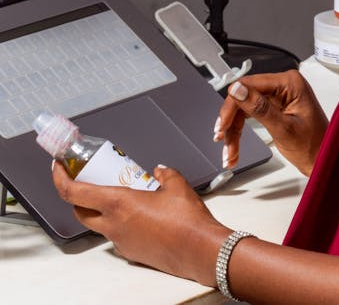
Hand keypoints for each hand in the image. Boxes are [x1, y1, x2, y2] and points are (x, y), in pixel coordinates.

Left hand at [51, 162, 228, 286]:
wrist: (198, 250)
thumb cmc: (187, 220)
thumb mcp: (177, 185)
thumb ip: (165, 173)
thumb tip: (159, 170)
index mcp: (119, 204)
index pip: (74, 193)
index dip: (61, 179)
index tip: (59, 167)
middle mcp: (114, 225)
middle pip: (80, 211)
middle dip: (78, 195)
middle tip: (90, 180)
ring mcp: (120, 241)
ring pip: (98, 224)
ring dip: (101, 210)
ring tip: (121, 196)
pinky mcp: (131, 252)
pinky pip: (117, 234)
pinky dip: (120, 222)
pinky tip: (140, 214)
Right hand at [215, 70, 327, 175]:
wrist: (325, 161)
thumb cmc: (315, 146)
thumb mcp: (284, 129)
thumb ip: (259, 108)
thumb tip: (238, 90)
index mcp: (290, 83)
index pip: (249, 85)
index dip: (232, 105)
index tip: (222, 124)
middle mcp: (284, 85)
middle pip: (244, 96)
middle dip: (232, 121)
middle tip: (222, 139)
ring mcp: (280, 95)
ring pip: (244, 107)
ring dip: (234, 130)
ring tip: (230, 152)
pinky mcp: (276, 106)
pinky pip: (251, 114)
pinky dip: (241, 131)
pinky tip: (234, 146)